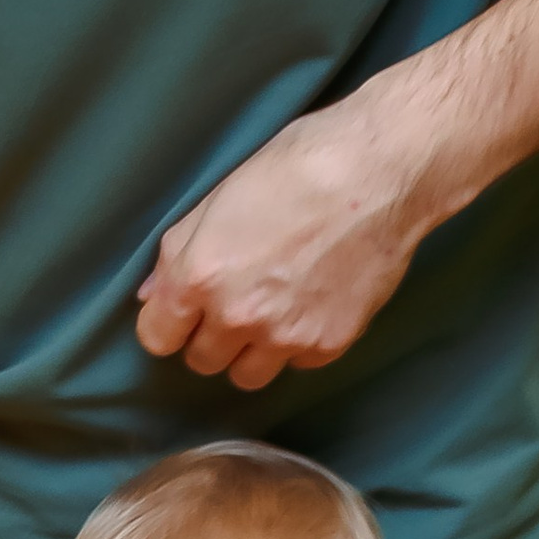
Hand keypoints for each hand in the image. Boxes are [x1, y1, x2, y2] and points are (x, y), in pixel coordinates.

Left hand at [136, 94, 432, 390]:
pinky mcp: (327, 345)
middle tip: (240, 299)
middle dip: (213, 335)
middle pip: (202, 361)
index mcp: (200, 276)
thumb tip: (153, 295)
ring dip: (252, 351)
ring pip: (247, 375)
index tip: (185, 310)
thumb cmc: (301, 164)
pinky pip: (297, 363)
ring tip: (275, 308)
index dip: (170, 322)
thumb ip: (180, 252)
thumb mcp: (223, 194)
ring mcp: (284, 336)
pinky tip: (315, 302)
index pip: (157, 338)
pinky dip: (300, 342)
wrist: (385, 168)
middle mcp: (237, 317)